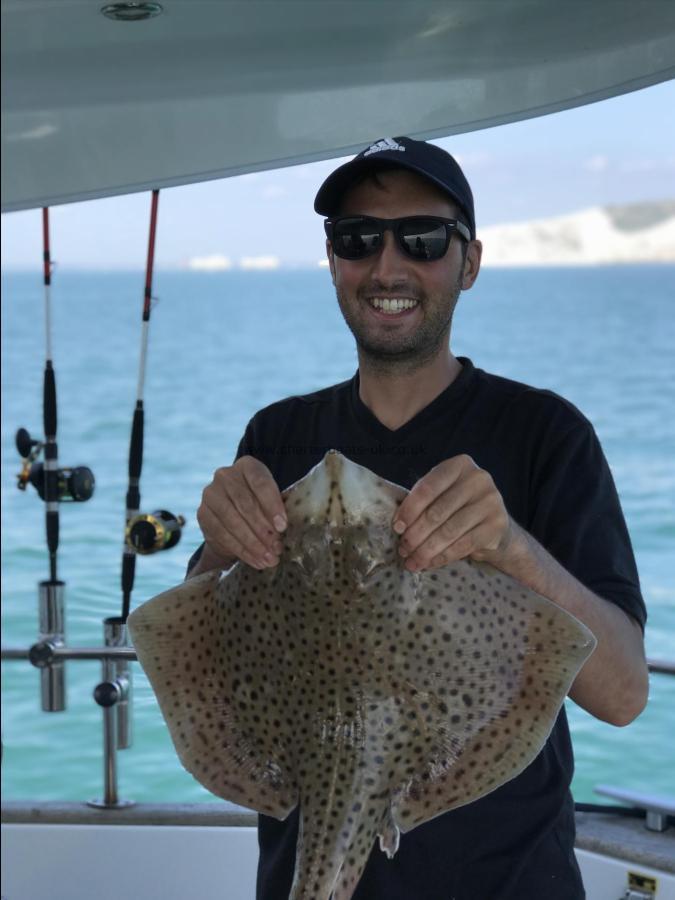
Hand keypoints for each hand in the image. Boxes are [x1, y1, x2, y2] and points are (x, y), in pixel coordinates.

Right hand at [196, 456, 286, 569]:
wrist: (234, 515)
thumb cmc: (260, 505)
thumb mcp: (271, 502)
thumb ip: (276, 510)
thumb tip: (282, 528)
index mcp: (247, 466)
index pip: (260, 482)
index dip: (273, 505)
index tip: (283, 527)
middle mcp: (225, 475)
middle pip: (245, 504)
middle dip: (263, 529)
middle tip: (276, 548)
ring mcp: (210, 494)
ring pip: (232, 521)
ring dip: (253, 543)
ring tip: (268, 559)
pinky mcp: (202, 514)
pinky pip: (222, 534)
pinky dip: (241, 550)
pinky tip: (255, 560)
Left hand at [393, 455, 512, 570]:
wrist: (496, 527)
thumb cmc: (460, 508)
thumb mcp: (442, 496)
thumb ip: (423, 502)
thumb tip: (399, 526)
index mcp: (460, 465)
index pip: (428, 487)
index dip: (409, 509)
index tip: (397, 527)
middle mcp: (478, 479)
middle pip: (437, 511)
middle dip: (416, 534)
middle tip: (403, 549)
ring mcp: (491, 502)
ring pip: (449, 531)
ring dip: (426, 549)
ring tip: (413, 561)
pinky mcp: (497, 525)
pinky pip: (463, 545)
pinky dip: (442, 557)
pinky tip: (430, 563)